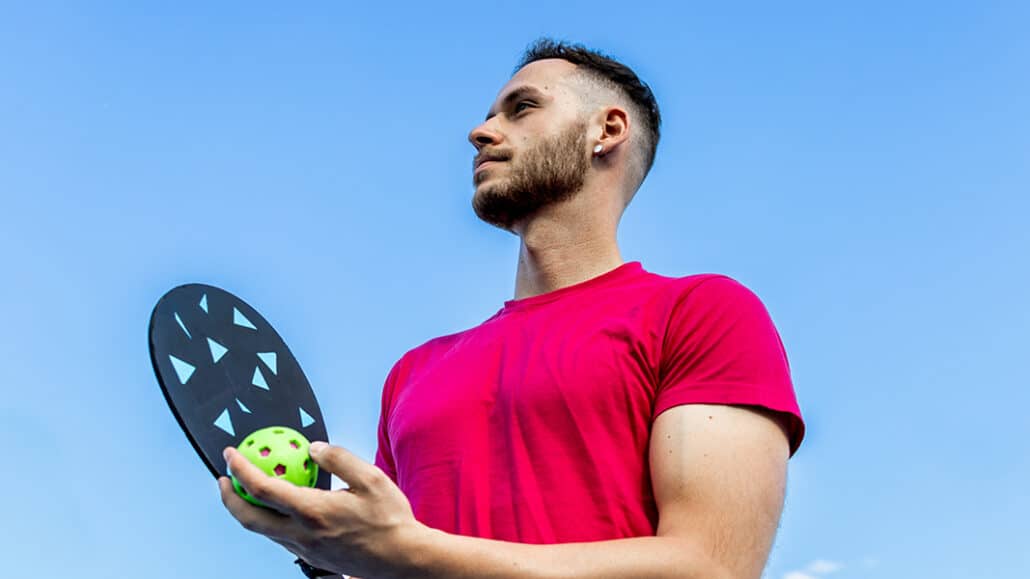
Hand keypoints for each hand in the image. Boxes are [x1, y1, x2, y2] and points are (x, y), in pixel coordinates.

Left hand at [218, 441, 425, 576]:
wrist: (402, 560)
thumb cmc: (391, 520)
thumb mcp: (371, 479)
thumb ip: (339, 458)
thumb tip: (313, 448)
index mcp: (312, 512)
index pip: (262, 489)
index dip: (240, 469)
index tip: (231, 454)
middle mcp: (302, 535)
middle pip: (248, 518)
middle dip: (229, 498)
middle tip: (225, 478)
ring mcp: (305, 550)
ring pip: (263, 531)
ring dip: (249, 510)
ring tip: (249, 490)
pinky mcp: (313, 559)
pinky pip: (281, 538)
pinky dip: (271, 520)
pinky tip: (283, 508)